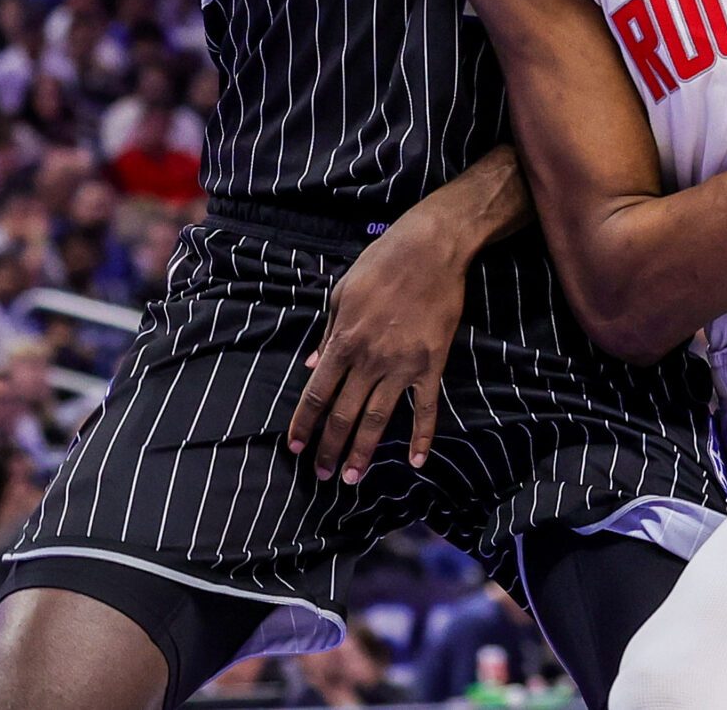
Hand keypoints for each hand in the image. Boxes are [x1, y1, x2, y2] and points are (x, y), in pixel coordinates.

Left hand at [287, 218, 464, 484]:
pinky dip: (423, 436)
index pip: (316, 393)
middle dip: (329, 448)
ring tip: (351, 477)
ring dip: (363, 451)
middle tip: (322, 475)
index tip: (295, 448)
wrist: (430, 249)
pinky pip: (426, 407)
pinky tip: (417, 461)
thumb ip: (327, 333)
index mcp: (343, 341)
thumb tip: (312, 365)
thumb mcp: (340, 293)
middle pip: (343, 414)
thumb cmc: (381, 264)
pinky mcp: (431, 365)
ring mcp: (401, 366)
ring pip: (378, 419)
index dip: (304, 424)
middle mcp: (368, 360)